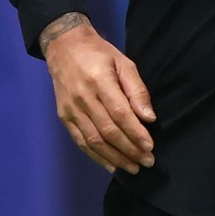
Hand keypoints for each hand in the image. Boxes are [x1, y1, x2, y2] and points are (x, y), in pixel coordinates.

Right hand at [40, 13, 155, 173]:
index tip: (150, 146)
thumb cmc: (100, 54)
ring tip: (133, 167)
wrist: (65, 48)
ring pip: (94, 141)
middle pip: (108, 131)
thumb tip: (149, 118)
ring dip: (115, 158)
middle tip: (147, 162)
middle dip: (129, 150)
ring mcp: (71, 110)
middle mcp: (83, 98)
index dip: (135, 133)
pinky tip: (111, 166)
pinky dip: (96, 157)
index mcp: (99, 81)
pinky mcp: (64, 117)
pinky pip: (81, 142)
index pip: (120, 113)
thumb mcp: (124, 63)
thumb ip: (137, 89)